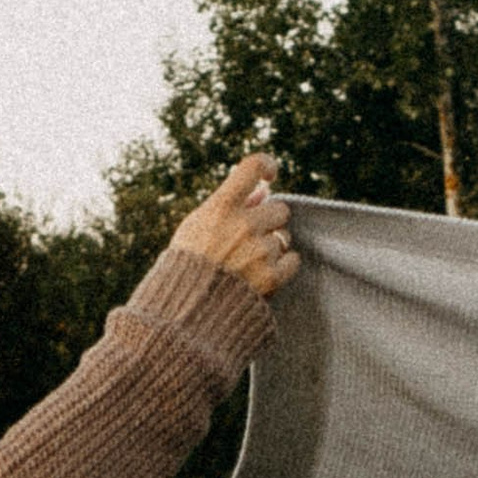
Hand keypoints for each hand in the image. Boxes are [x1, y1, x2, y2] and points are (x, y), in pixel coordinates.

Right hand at [172, 154, 299, 302]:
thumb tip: (263, 191)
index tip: (269, 175)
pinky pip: (292, 260)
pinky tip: (263, 274)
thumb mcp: (196, 228)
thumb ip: (229, 206)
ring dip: (272, 248)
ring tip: (249, 263)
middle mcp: (243, 225)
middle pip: (280, 209)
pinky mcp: (271, 277)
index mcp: (220, 208)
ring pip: (284, 237)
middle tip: (253, 238)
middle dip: (270, 222)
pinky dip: (282, 267)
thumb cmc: (188, 266)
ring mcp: (258, 251)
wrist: (185, 312)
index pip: (252, 166)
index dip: (266, 165)